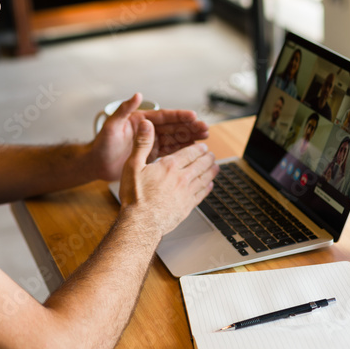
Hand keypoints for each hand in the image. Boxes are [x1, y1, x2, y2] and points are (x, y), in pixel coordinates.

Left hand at [90, 93, 209, 181]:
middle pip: (173, 127)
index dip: (179, 116)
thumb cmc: (101, 143)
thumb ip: (124, 110)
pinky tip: (193, 151)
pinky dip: (181, 151)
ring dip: (189, 138)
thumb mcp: (111, 125)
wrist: (96, 164)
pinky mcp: (151, 155)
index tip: (193, 116)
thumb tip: (136, 95)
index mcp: (141, 120)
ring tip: (205, 138)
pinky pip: (169, 152)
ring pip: (174, 139)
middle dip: (190, 127)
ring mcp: (151, 143)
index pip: (164, 117)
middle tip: (205, 129)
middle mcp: (148, 130)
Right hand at [117, 119, 217, 237]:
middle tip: (212, 155)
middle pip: (200, 164)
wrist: (141, 223)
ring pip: (204, 178)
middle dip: (208, 158)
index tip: (203, 146)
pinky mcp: (187, 207)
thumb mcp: (132, 166)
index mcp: (169, 166)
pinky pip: (202, 195)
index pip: (189, 153)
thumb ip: (141, 144)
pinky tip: (210, 186)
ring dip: (212, 171)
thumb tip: (146, 125)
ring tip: (216, 167)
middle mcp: (181, 178)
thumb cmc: (135, 197)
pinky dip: (208, 188)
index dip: (198, 148)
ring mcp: (186, 193)